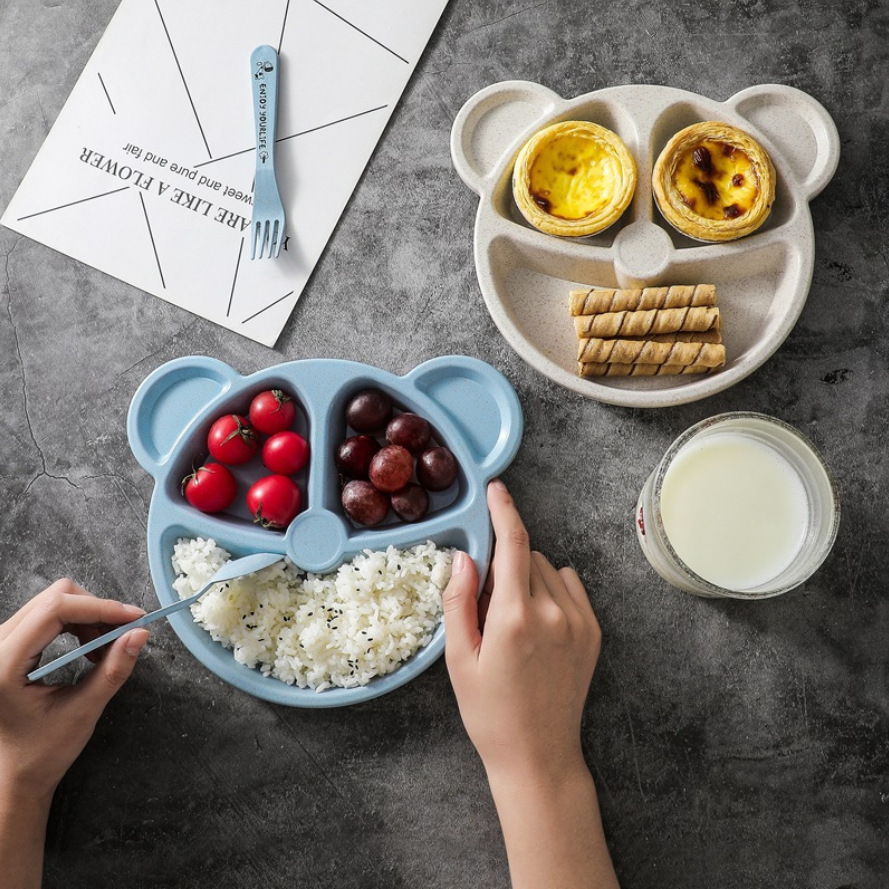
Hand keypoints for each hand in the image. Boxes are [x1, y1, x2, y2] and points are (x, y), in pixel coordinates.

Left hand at [0, 579, 148, 801]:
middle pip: (55, 597)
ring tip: (105, 649)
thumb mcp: (83, 711)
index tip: (134, 618)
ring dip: (88, 617)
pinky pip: (48, 615)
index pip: (54, 610)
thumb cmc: (42, 751)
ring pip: (53, 601)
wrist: (14, 774)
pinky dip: (77, 624)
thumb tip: (139, 634)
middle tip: (122, 636)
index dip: (99, 607)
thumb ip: (112, 670)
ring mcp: (1, 644)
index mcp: (4, 664)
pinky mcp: (10, 645)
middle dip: (96, 611)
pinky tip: (90, 648)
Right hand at [443, 479, 600, 783]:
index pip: (512, 543)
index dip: (503, 509)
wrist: (538, 755)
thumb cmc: (490, 713)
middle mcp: (553, 612)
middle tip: (487, 602)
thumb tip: (463, 556)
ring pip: (548, 568)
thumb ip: (459, 601)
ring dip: (527, 576)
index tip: (496, 488)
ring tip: (513, 619)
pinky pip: (571, 585)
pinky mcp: (594, 632)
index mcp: (515, 617)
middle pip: (526, 555)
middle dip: (504, 562)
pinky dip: (552, 589)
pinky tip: (538, 621)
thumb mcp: (459, 659)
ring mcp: (578, 622)